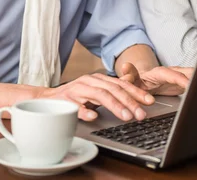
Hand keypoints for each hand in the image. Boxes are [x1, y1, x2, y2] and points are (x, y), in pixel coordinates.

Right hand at [37, 73, 154, 121]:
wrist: (46, 99)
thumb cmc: (75, 96)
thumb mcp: (96, 90)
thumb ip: (113, 87)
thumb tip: (133, 82)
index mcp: (99, 79)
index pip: (121, 84)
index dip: (136, 92)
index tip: (150, 101)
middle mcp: (89, 82)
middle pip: (113, 90)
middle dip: (129, 102)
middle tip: (141, 114)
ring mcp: (76, 90)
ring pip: (99, 95)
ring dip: (114, 106)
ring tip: (126, 116)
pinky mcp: (64, 100)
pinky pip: (75, 106)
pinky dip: (84, 111)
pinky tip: (93, 117)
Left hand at [119, 63, 192, 95]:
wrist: (144, 81)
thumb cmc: (138, 81)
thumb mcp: (132, 80)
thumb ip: (130, 76)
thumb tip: (125, 67)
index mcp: (160, 72)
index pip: (172, 74)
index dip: (181, 79)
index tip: (189, 85)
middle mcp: (172, 72)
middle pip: (188, 72)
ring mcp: (180, 77)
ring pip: (194, 76)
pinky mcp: (184, 83)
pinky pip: (194, 83)